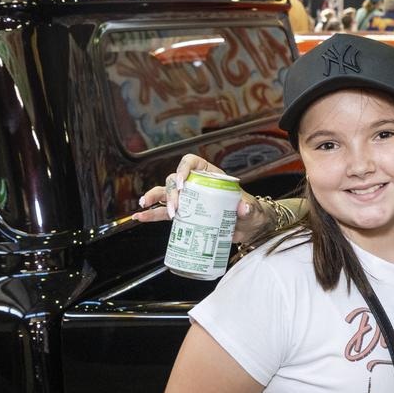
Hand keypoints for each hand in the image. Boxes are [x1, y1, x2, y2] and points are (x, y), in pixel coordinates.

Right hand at [132, 153, 264, 242]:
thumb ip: (249, 208)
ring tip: (145, 206)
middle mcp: (197, 185)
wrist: (249, 229)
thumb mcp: (253, 210)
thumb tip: (243, 207)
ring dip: (153, 198)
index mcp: (212, 176)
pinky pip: (164, 212)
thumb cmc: (251, 213)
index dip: (184, 168)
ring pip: (165, 193)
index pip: (192, 162)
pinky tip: (141, 217)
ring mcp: (190, 200)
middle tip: (176, 209)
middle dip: (171, 193)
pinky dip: (152, 214)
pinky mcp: (185, 215)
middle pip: (176, 180)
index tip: (182, 182)